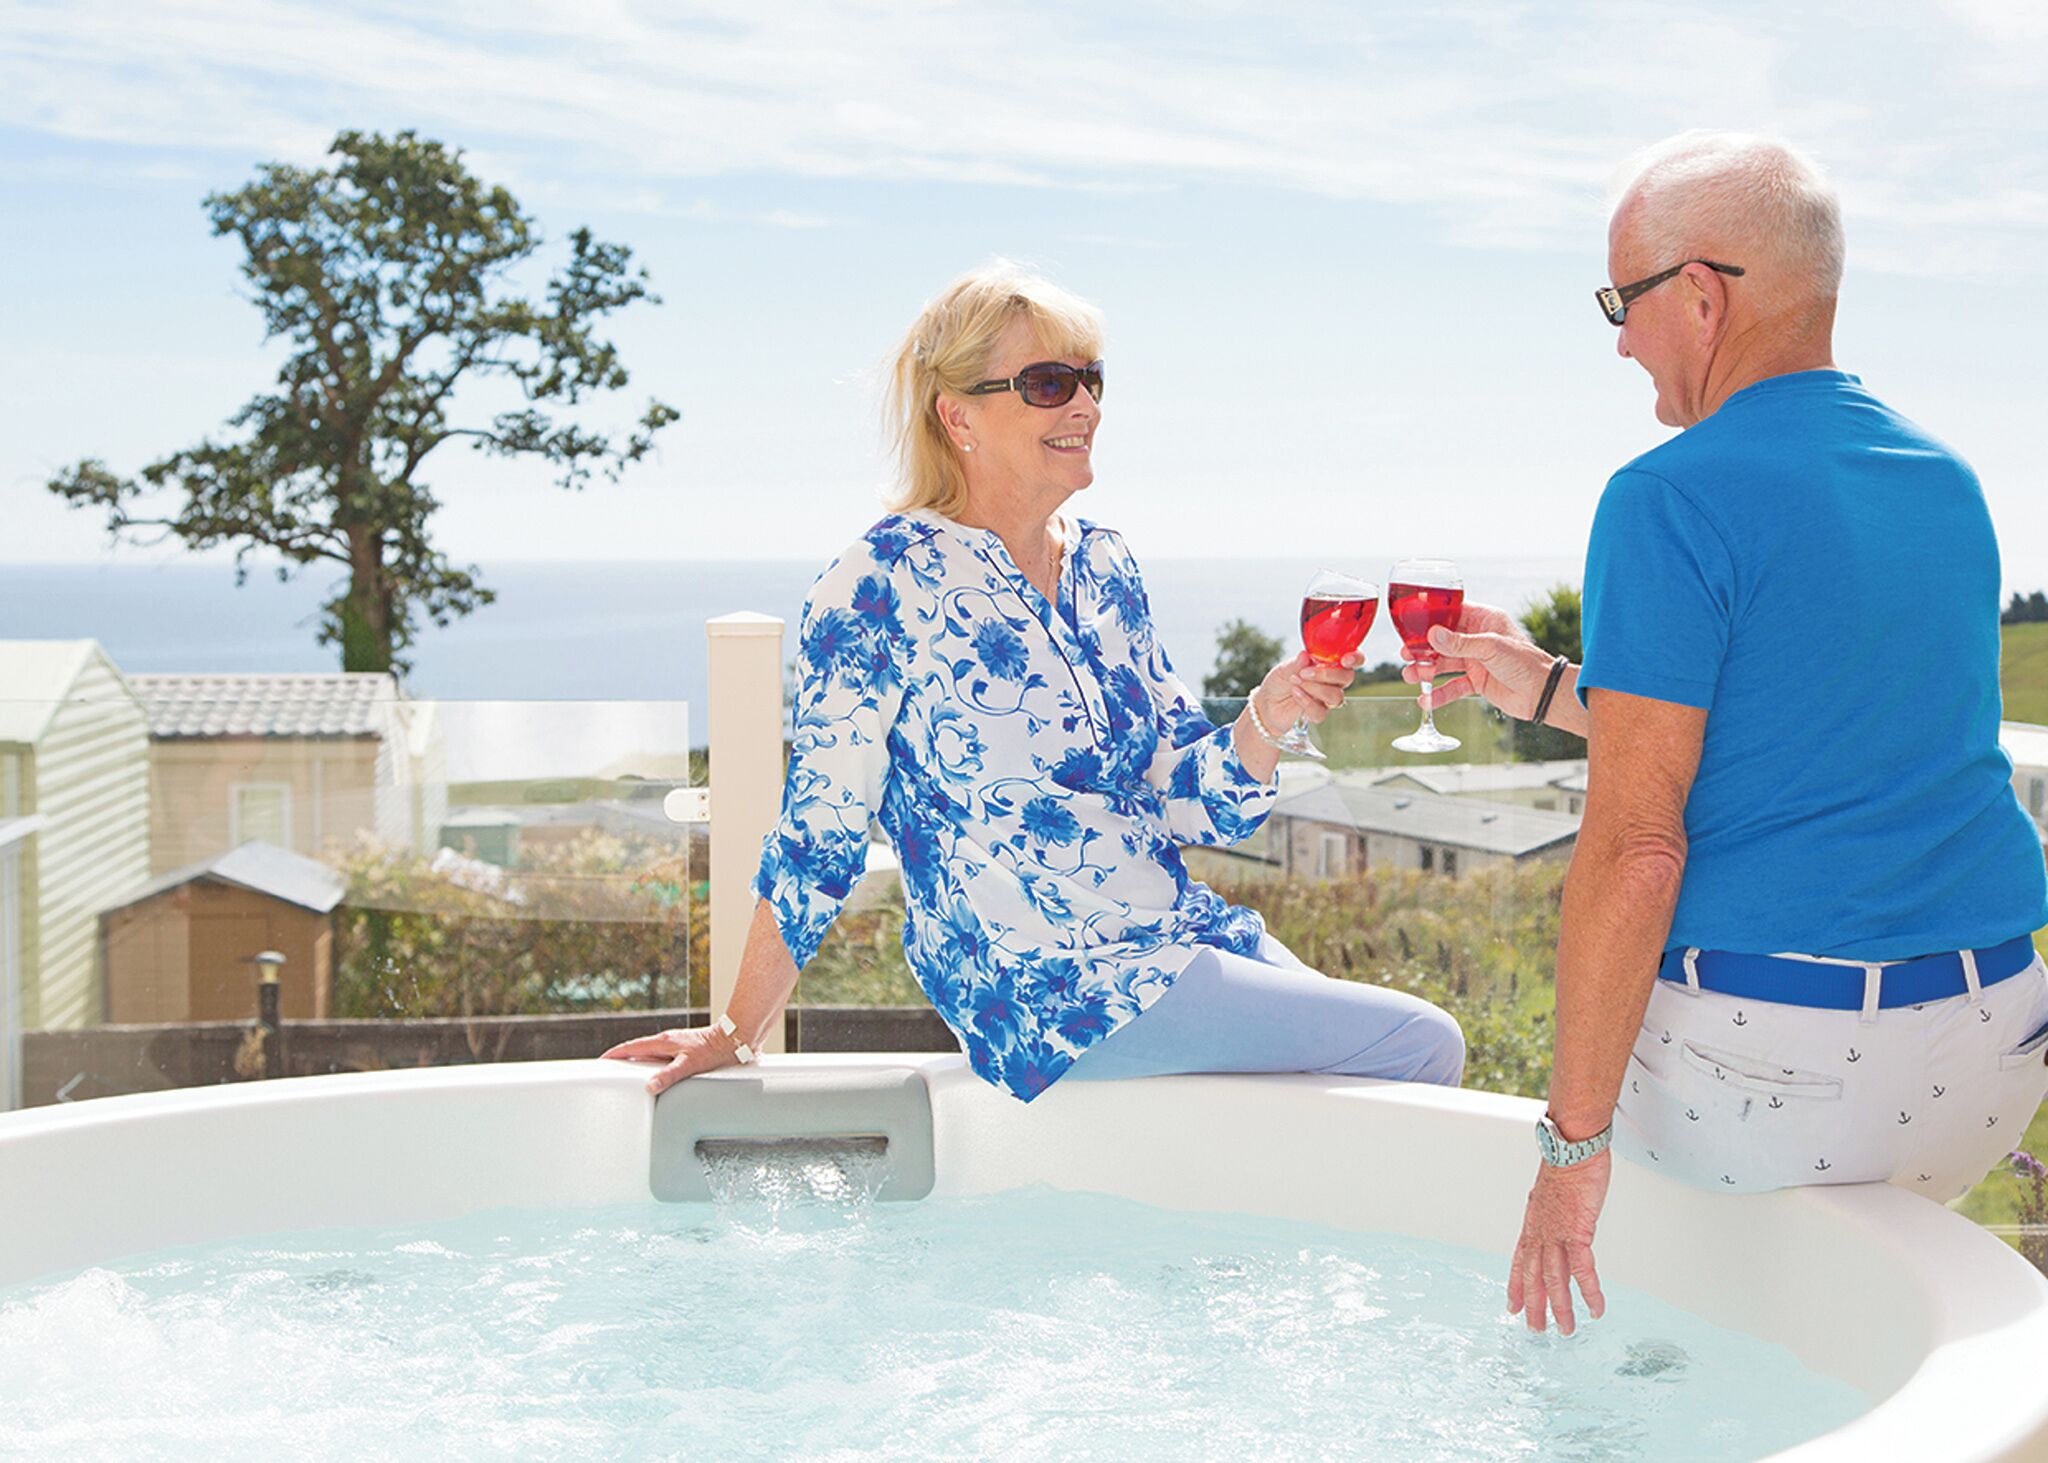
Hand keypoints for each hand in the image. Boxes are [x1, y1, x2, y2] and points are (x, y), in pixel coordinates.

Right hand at [601, 1025, 742, 1094]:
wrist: (735, 1040)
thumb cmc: (714, 1050)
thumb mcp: (689, 1065)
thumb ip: (668, 1075)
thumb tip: (648, 1087)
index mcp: (662, 1042)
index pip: (630, 1047)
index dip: (614, 1055)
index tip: (600, 1062)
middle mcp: (666, 1042)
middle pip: (637, 1051)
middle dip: (622, 1061)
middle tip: (610, 1073)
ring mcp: (674, 1046)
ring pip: (650, 1055)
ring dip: (638, 1064)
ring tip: (629, 1078)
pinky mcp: (684, 1051)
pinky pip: (661, 1059)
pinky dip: (653, 1067)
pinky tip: (657, 1077)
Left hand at [1253, 649, 1358, 729]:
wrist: (1267, 704)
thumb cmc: (1279, 682)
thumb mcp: (1284, 668)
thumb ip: (1296, 663)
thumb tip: (1305, 655)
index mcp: (1328, 664)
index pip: (1353, 660)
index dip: (1355, 659)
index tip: (1345, 659)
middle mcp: (1332, 681)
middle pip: (1347, 677)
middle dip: (1327, 674)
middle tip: (1305, 673)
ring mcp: (1326, 698)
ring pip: (1336, 696)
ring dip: (1315, 688)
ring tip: (1295, 682)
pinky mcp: (1318, 714)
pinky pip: (1321, 711)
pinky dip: (1306, 702)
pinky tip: (1295, 694)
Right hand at [1400, 602, 1550, 719]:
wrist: (1542, 693)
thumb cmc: (1524, 662)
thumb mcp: (1490, 647)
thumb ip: (1459, 643)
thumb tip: (1431, 634)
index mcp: (1484, 620)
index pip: (1452, 613)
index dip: (1432, 618)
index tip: (1412, 625)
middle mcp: (1478, 638)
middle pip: (1443, 640)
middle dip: (1423, 649)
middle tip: (1406, 655)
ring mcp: (1476, 660)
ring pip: (1444, 664)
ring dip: (1426, 671)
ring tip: (1410, 677)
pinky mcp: (1477, 682)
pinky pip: (1453, 686)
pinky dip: (1439, 694)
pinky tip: (1426, 700)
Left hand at [1507, 1150, 1610, 1334]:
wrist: (1572, 1146)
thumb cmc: (1566, 1162)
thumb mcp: (1553, 1192)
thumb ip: (1554, 1210)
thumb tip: (1560, 1215)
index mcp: (1533, 1222)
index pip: (1519, 1260)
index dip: (1516, 1285)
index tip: (1513, 1306)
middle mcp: (1540, 1231)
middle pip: (1532, 1276)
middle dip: (1534, 1306)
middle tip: (1536, 1330)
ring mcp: (1556, 1233)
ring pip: (1554, 1279)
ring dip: (1561, 1308)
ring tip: (1566, 1330)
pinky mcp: (1577, 1231)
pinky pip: (1582, 1270)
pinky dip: (1589, 1292)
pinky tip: (1595, 1308)